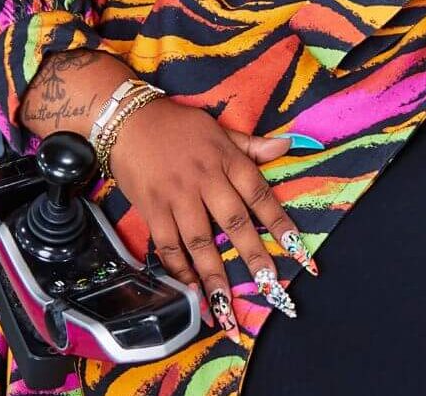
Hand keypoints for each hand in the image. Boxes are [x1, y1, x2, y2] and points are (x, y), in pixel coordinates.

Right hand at [108, 98, 310, 339]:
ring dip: (214, 275)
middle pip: (234, 222)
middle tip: (269, 285)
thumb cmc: (179, 126)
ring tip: (227, 304)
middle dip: (253, 255)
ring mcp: (177, 197)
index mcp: (226, 160)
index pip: (259, 195)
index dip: (279, 223)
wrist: (129, 121)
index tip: (296, 249)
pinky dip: (179, 268)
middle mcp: (205, 180)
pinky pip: (167, 245)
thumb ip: (251, 145)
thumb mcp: (219, 129)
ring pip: (200, 241)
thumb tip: (286, 146)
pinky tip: (191, 289)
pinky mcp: (151, 210)